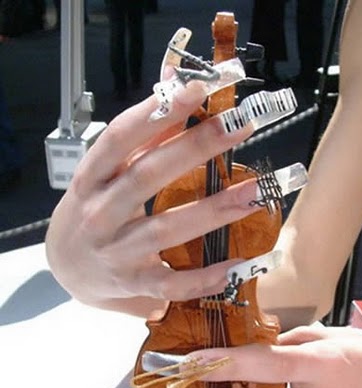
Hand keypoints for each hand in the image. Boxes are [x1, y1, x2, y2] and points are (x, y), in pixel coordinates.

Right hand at [46, 82, 256, 309]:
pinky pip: (171, 282)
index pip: (120, 139)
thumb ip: (140, 138)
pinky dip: (204, 276)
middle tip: (240, 126)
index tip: (197, 89)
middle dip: (195, 148)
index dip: (156, 113)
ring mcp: (116, 252)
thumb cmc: (90, 211)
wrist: (65, 268)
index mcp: (90, 178)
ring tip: (256, 191)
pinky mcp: (133, 284)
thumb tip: (176, 90)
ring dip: (213, 209)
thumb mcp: (104, 173)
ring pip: (166, 229)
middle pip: (148, 177)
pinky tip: (238, 263)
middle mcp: (100, 213)